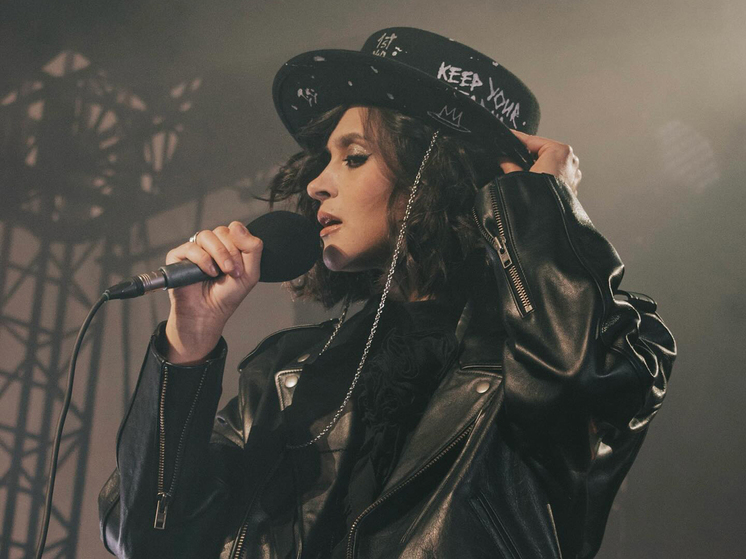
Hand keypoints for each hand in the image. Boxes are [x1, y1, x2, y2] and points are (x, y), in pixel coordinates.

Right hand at [164, 221, 262, 363]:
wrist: (208, 313)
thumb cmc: (227, 295)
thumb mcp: (250, 273)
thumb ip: (253, 248)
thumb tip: (237, 225)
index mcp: (227, 245)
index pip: (235, 229)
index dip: (240, 244)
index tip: (241, 267)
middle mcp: (210, 245)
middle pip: (222, 231)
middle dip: (231, 253)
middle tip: (232, 272)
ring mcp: (194, 249)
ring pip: (207, 236)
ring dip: (219, 254)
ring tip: (220, 273)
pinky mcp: (178, 256)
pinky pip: (191, 247)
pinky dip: (203, 260)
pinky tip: (209, 273)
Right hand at [499, 130, 581, 193]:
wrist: (547, 223)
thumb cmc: (539, 199)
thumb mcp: (517, 176)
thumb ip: (509, 164)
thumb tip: (503, 159)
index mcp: (559, 151)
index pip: (532, 141)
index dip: (516, 140)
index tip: (507, 137)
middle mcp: (569, 160)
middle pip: (542, 151)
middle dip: (526, 155)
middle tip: (509, 157)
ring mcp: (572, 173)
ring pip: (549, 163)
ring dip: (535, 166)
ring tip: (519, 171)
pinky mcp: (571, 186)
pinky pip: (554, 174)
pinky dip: (544, 175)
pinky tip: (532, 181)